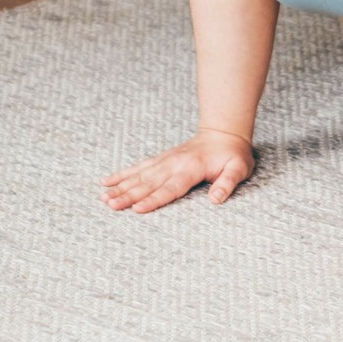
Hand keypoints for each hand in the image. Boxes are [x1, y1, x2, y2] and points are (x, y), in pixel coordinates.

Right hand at [100, 128, 254, 213]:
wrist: (224, 132)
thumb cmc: (233, 155)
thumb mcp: (239, 169)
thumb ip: (228, 183)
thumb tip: (216, 199)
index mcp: (191, 169)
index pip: (170, 188)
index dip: (153, 199)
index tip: (137, 209)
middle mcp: (174, 164)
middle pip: (148, 183)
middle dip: (128, 195)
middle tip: (110, 205)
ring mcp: (165, 160)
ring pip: (139, 175)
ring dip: (121, 186)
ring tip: (103, 197)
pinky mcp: (161, 159)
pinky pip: (138, 167)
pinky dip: (122, 174)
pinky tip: (106, 181)